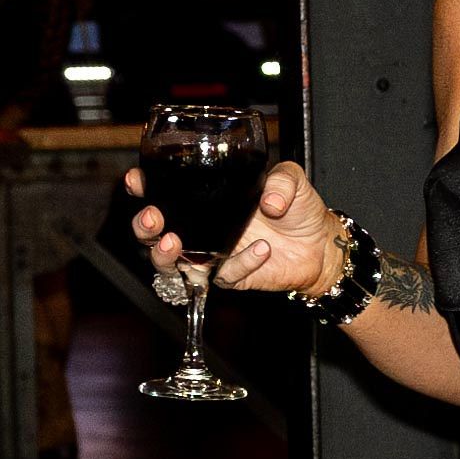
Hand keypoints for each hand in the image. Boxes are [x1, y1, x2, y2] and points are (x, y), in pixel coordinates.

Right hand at [125, 160, 345, 297]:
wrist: (321, 244)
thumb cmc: (298, 209)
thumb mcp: (291, 180)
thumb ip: (281, 181)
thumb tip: (269, 202)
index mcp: (206, 200)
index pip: (164, 192)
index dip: (144, 187)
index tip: (137, 181)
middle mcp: (202, 229)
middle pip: (153, 234)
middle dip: (144, 226)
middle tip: (153, 218)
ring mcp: (213, 255)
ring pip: (172, 265)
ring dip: (165, 255)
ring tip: (174, 242)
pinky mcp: (231, 277)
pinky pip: (225, 274)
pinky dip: (241, 262)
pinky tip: (261, 249)